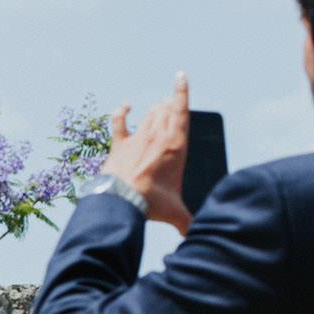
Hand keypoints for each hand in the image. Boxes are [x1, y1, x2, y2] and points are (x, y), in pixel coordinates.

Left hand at [103, 75, 194, 234]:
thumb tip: (193, 237)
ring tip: (158, 106)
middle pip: (164, 111)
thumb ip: (187, 221)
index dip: (181, 92)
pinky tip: (125, 106)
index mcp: (176, 146)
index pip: (181, 111)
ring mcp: (137, 138)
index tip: (180, 76)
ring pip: (147, 114)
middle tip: (170, 104)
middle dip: (169, 105)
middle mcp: (157, 136)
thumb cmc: (151, 204)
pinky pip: (119, 121)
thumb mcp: (175, 212)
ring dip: (153, 109)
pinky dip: (121, 111)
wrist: (121, 201)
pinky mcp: (119, 145)